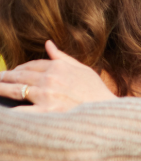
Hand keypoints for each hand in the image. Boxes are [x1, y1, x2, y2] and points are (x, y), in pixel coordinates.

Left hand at [0, 40, 116, 111]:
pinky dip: (13, 111)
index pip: (33, 64)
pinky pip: (23, 111)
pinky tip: (7, 110)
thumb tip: (48, 44)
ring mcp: (47, 95)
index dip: (21, 67)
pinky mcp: (47, 112)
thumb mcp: (84, 70)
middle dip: (7, 76)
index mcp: (59, 67)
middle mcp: (51, 79)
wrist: (109, 115)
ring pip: (16, 89)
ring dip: (2, 88)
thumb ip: (63, 57)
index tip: (15, 72)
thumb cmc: (99, 93)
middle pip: (21, 75)